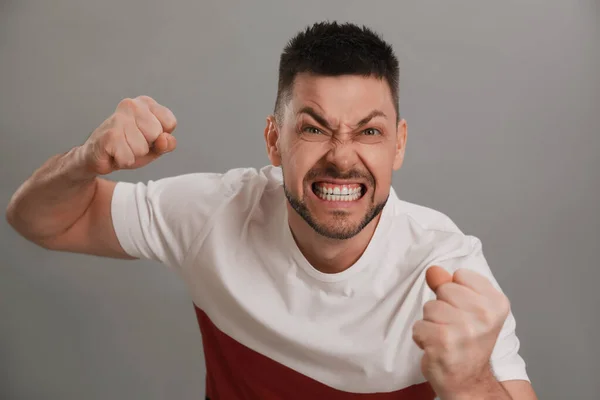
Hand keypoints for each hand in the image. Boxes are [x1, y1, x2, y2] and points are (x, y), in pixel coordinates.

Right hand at [81, 95, 176, 174]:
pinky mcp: (108, 134)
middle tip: (132, 143)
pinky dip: (123, 161)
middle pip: (156, 134)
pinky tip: (115, 152)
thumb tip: (165, 139)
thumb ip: (166, 144)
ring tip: (123, 147)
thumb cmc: (128, 146)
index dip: (161, 137)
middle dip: (146, 146)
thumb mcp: (154, 146)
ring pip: (142, 148)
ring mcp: (118, 118)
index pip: (170, 123)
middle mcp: (132, 105)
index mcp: (146, 103)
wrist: (97, 155)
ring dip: (133, 154)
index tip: (146, 136)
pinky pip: (128, 158)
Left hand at [412, 266, 510, 398]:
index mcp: (496, 303)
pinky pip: (419, 325)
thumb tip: (433, 270)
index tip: (466, 311)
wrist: (469, 381)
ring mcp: (464, 329)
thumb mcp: (470, 309)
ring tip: (446, 337)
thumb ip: (450, 285)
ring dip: (432, 322)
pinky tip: (437, 347)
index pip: (461, 275)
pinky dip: (422, 337)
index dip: (457, 292)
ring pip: (430, 307)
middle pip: (444, 289)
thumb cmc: (468, 343)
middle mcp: (484, 315)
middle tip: (455, 327)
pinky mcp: (443, 341)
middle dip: (443, 306)